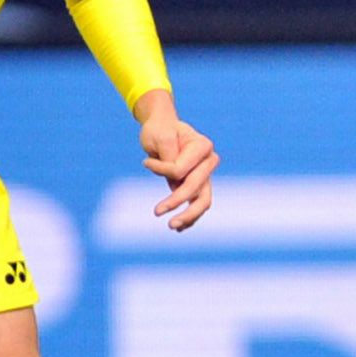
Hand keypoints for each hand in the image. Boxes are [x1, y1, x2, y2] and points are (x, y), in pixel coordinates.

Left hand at [135, 94, 218, 231]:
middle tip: (156, 212)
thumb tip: (175, 184)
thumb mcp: (159, 137)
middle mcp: (209, 160)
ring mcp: (207, 174)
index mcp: (203, 146)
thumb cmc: (160, 130)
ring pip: (203, 201)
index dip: (162, 170)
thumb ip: (168, 156)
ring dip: (189, 216)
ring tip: (172, 226)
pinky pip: (199, 204)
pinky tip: (179, 227)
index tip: (146, 162)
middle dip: (177, 201)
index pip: (181, 169)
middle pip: (196, 187)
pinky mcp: (201, 185)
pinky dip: (190, 217)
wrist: (163, 128)